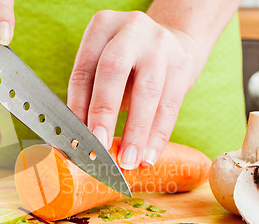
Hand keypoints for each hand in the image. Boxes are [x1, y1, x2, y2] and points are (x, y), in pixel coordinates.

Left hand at [67, 10, 206, 169]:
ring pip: (147, 91)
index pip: (83, 71)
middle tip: (100, 146)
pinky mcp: (182, 64)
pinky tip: (149, 156)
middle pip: (113, 71)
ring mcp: (160, 44)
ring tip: (128, 161)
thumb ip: (89, 98)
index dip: (78, 107)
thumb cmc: (127, 65)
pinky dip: (158, 135)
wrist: (172, 43)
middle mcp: (131, 29)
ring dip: (136, 131)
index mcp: (101, 27)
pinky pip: (170, 105)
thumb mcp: (103, 70)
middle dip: (104, 112)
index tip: (76, 139)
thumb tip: (76, 142)